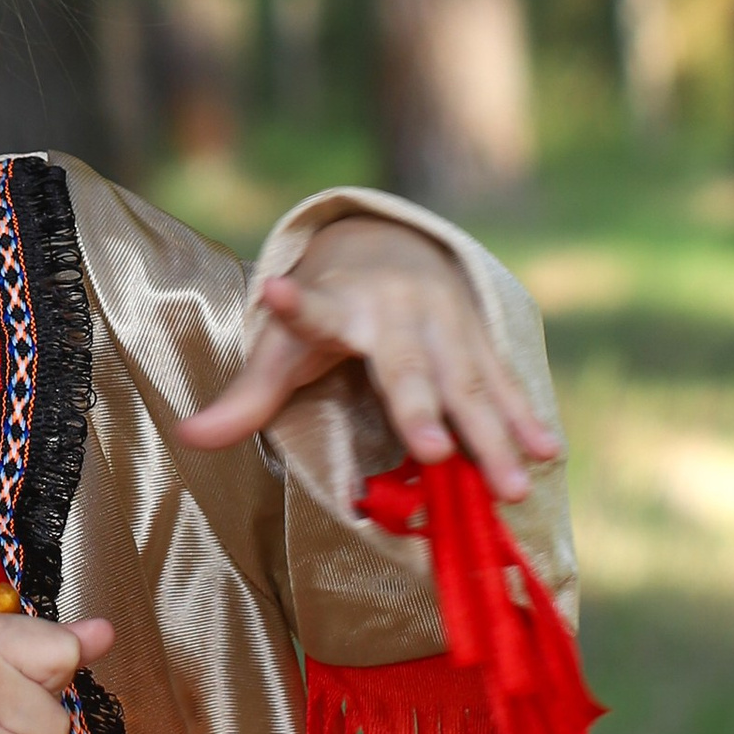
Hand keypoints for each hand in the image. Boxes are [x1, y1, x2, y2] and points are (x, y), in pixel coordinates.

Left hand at [176, 215, 562, 499]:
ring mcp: (447, 325)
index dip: (293, 304)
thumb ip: (245, 398)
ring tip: (513, 487)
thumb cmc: (326, 310)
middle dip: (424, 411)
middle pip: (411, 369)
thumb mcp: (283, 346)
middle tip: (435, 454)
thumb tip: (186, 437)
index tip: (273, 290)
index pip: (311, 312)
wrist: (391, 247)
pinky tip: (548, 453)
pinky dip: (525, 418)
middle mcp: (398, 313)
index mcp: (339, 307)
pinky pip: (504, 384)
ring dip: (495, 436)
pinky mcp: (480, 340)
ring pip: (470, 385)